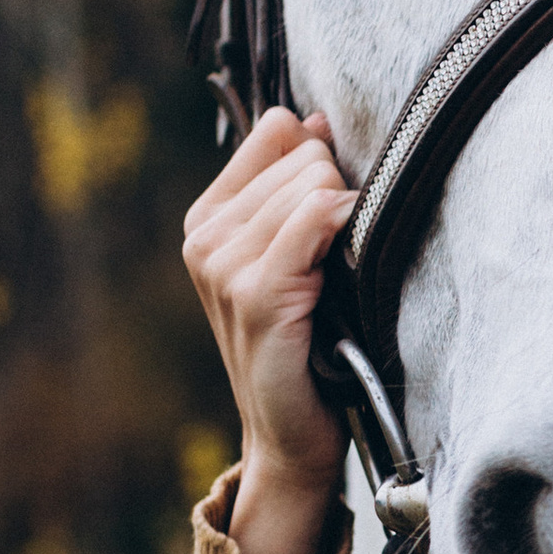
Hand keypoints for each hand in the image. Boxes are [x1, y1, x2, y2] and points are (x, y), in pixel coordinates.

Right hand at [182, 109, 354, 553]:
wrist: (291, 434)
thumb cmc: (308, 343)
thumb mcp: (296, 257)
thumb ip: (293, 187)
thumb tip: (312, 118)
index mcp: (208, 219)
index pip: (276, 132)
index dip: (322, 159)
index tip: (337, 207)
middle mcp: (205, 238)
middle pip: (302, 157)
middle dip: (338, 193)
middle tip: (341, 257)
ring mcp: (223, 266)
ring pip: (311, 183)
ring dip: (345, 219)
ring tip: (340, 275)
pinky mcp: (255, 294)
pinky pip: (312, 220)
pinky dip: (342, 226)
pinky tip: (347, 263)